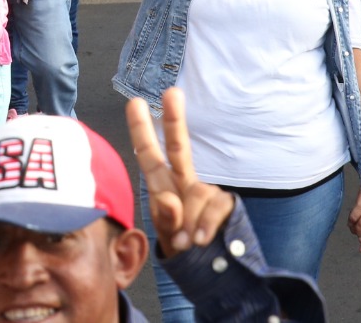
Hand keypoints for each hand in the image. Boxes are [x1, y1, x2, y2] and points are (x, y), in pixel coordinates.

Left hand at [127, 89, 234, 258]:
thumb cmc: (180, 245)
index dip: (141, 130)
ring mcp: (205, 190)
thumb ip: (166, 220)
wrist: (208, 269)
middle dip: (174, 120)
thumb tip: (170, 200)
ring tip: (187, 242)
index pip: (149, 154)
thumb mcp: (167, 235)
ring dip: (190, 220)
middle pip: (178, 147)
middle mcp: (183, 181)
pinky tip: (201, 240)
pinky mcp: (225, 201)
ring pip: (198, 191)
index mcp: (162, 185)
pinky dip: (206, 225)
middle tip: (172, 92)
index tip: (135, 102)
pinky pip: (215, 207)